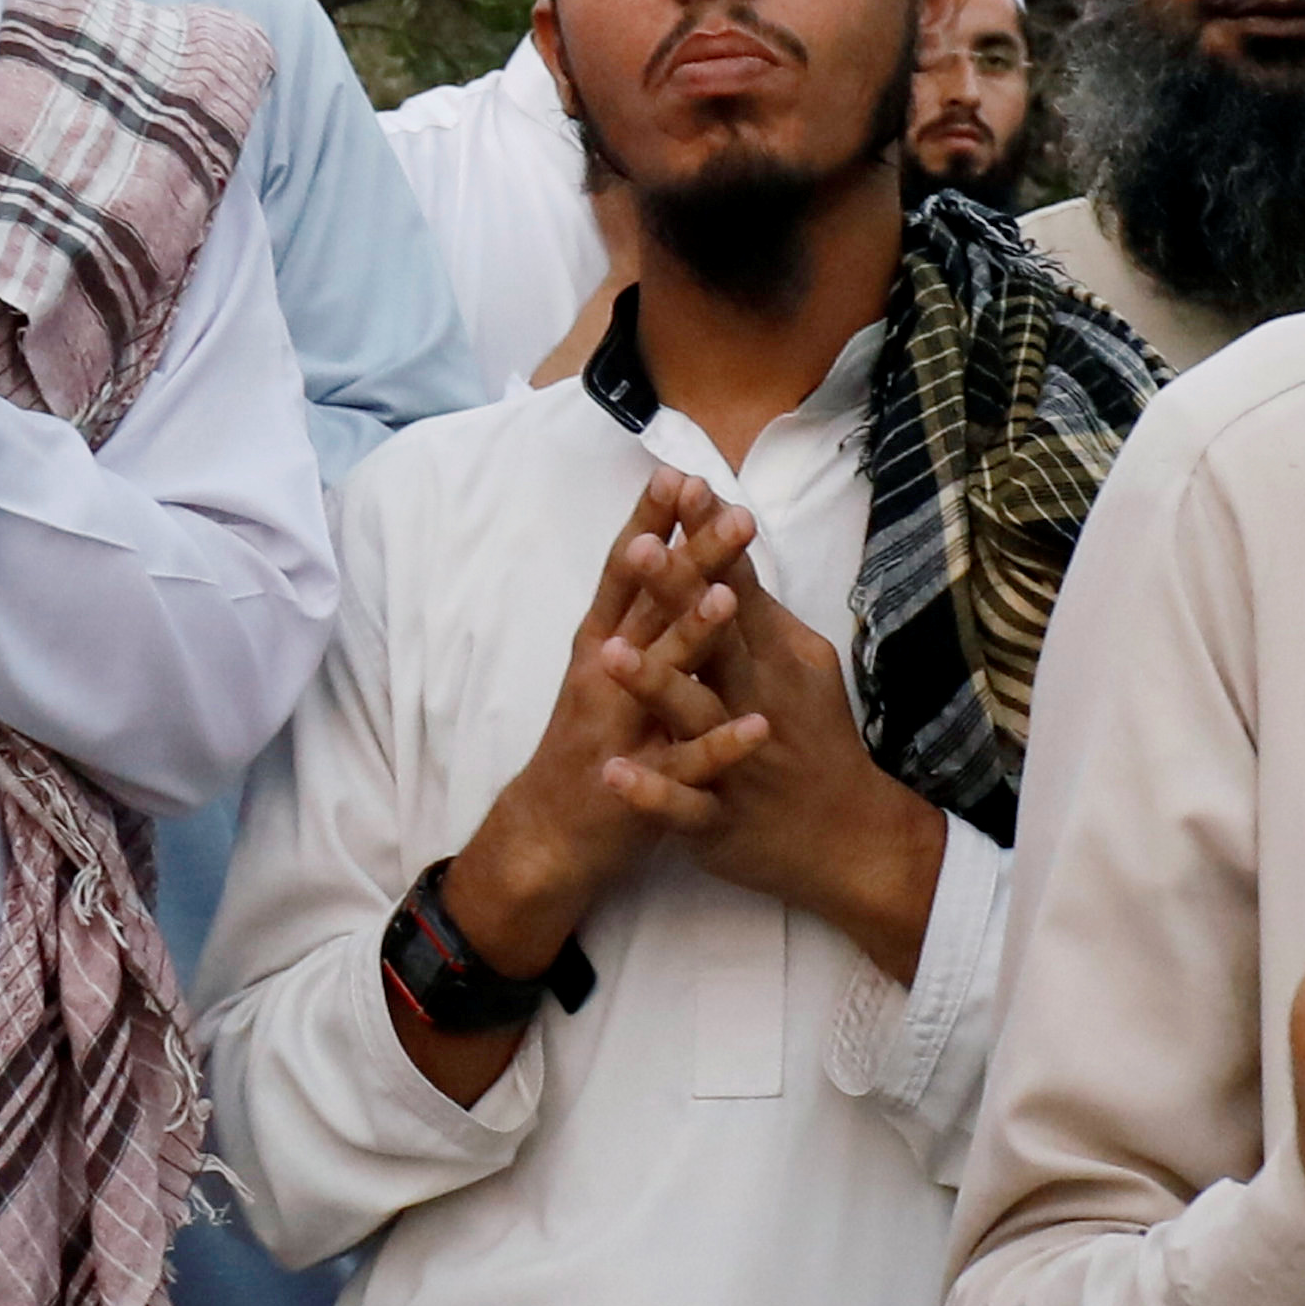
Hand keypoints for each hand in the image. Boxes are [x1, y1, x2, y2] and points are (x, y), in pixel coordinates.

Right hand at [407, 480, 713, 1092]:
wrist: (549, 834)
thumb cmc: (592, 741)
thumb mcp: (606, 668)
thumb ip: (636, 614)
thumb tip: (666, 549)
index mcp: (603, 644)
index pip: (627, 570)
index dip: (651, 521)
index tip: (681, 471)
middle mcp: (604, 676)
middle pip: (649, 607)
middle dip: (687, 558)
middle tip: (728, 512)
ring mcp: (621, 728)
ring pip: (660, 675)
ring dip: (690, 636)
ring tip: (726, 598)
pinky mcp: (641, 783)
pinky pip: (686, 764)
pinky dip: (719, 745)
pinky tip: (755, 727)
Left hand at [605, 482, 952, 975]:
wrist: (851, 839)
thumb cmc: (814, 739)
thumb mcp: (801, 666)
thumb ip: (760, 614)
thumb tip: (729, 553)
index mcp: (773, 660)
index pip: (735, 588)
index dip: (708, 538)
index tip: (681, 485)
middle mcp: (757, 701)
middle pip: (714, 640)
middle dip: (678, 594)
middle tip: (640, 548)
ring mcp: (738, 762)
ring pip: (694, 718)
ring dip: (654, 684)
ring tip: (607, 654)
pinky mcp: (721, 819)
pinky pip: (684, 804)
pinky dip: (651, 791)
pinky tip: (614, 773)